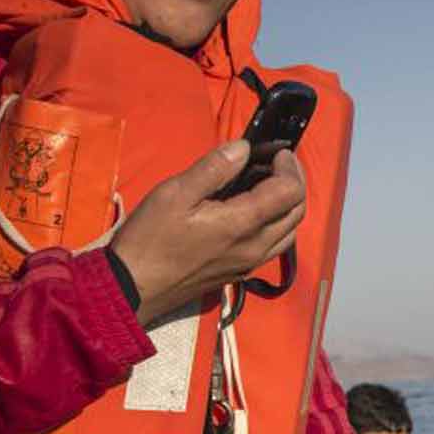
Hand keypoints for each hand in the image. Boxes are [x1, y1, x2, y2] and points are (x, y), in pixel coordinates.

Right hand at [110, 142, 306, 323]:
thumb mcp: (176, 193)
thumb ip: (214, 169)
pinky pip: (275, 246)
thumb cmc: (151, 237)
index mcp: (243, 224)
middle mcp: (256, 247)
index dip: (289, 167)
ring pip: (290, 232)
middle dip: (294, 183)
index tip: (277, 151)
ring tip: (269, 183)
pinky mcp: (243, 271)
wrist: (137, 285)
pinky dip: (277, 223)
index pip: (289, 193)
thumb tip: (244, 148)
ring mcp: (252, 262)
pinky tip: (256, 211)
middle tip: (276, 163)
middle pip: (297, 213)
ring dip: (288, 205)